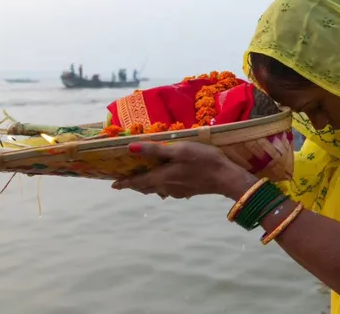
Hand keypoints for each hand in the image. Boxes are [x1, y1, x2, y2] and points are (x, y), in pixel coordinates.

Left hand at [111, 142, 250, 198]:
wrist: (225, 177)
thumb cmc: (202, 160)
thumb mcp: (179, 150)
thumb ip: (155, 150)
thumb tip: (130, 148)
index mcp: (161, 176)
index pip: (137, 181)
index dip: (124, 183)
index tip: (114, 185)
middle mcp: (166, 186)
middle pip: (145, 187)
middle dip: (134, 185)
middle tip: (124, 182)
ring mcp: (177, 191)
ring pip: (156, 189)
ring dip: (146, 186)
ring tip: (141, 181)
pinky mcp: (187, 191)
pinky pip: (168, 190)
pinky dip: (160, 186)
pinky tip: (165, 182)